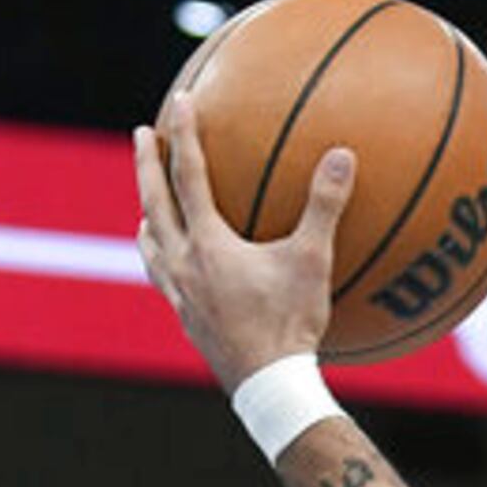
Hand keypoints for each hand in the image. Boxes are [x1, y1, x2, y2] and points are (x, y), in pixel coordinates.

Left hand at [133, 92, 352, 387]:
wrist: (267, 386)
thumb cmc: (290, 324)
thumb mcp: (313, 262)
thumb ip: (324, 206)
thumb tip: (343, 155)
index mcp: (207, 244)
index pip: (188, 175)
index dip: (185, 134)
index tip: (178, 100)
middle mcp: (182, 265)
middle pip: (153, 203)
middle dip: (146, 165)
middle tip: (143, 134)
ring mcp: (179, 296)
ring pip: (150, 246)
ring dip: (148, 217)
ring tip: (148, 207)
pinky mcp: (186, 322)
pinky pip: (164, 279)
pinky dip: (164, 260)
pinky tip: (179, 267)